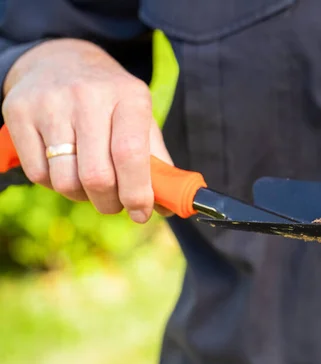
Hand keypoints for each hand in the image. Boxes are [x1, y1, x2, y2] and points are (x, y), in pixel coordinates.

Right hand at [2, 38, 172, 222]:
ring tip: (90, 184)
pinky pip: (38, 174)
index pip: (130, 154)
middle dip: (109, 202)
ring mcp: (50, 103)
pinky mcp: (18, 112)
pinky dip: (55, 184)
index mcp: (128, 96)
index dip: (137, 192)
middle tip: (114, 202)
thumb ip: (157, 162)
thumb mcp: (141, 119)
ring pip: (65, 181)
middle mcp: (88, 96)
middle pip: (97, 176)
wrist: (61, 60)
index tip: (141, 213)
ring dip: (81, 196)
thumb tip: (168, 205)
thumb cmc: (111, 102)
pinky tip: (65, 168)